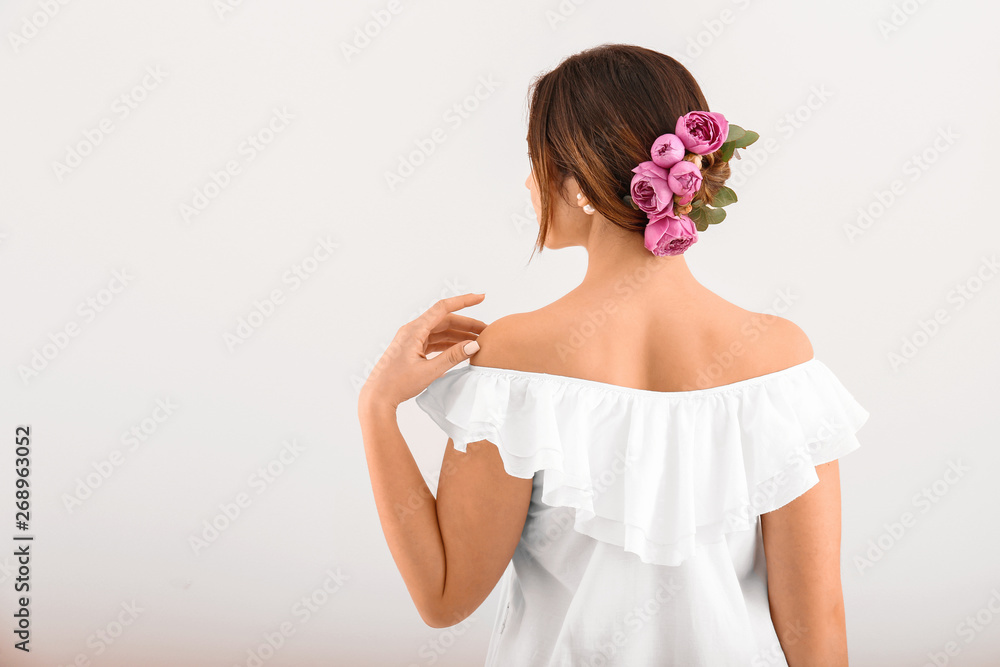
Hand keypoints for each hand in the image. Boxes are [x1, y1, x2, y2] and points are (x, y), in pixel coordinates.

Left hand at [360, 293, 487, 411]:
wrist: (377, 397)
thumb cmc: (397, 384)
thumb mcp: (429, 371)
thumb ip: (452, 357)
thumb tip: (473, 345)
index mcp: (414, 330)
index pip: (443, 308)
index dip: (464, 301)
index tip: (480, 297)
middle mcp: (412, 331)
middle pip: (445, 321)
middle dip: (466, 324)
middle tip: (486, 331)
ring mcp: (412, 340)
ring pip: (440, 332)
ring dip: (459, 335)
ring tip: (477, 341)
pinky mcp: (412, 350)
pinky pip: (434, 342)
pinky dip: (449, 344)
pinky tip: (461, 349)